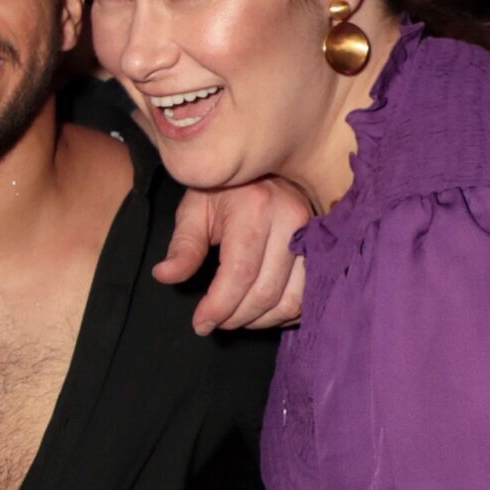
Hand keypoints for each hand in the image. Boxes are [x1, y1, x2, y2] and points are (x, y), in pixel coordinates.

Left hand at [156, 180, 311, 333]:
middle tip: (215, 322)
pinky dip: (284, 313)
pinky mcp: (324, 248)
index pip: (239, 273)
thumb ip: (184, 246)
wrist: (263, 166)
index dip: (219, 306)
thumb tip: (165, 276)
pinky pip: (309, 295)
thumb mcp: (196, 209)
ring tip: (236, 318)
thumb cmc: (224, 190)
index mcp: (256, 207)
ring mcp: (314, 236)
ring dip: (261, 320)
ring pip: (292, 300)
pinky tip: (262, 312)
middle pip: (266, 292)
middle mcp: (292, 221)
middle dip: (236, 317)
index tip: (200, 323)